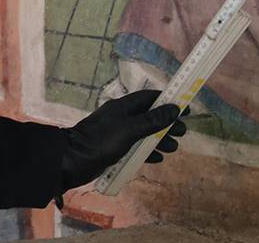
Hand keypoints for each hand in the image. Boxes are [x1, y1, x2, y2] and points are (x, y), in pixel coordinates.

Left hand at [60, 89, 185, 190]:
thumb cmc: (101, 141)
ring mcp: (117, 133)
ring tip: (173, 148)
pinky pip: (136, 148)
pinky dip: (148, 152)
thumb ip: (151, 120)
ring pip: (144, 133)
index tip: (185, 108)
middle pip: (149, 116)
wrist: (73, 161)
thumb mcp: (130, 129)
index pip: (149, 98)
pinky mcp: (115, 149)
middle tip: (183, 132)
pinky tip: (158, 158)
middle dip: (167, 123)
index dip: (168, 101)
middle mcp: (121, 117)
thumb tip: (173, 108)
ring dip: (159, 139)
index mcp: (123, 107)